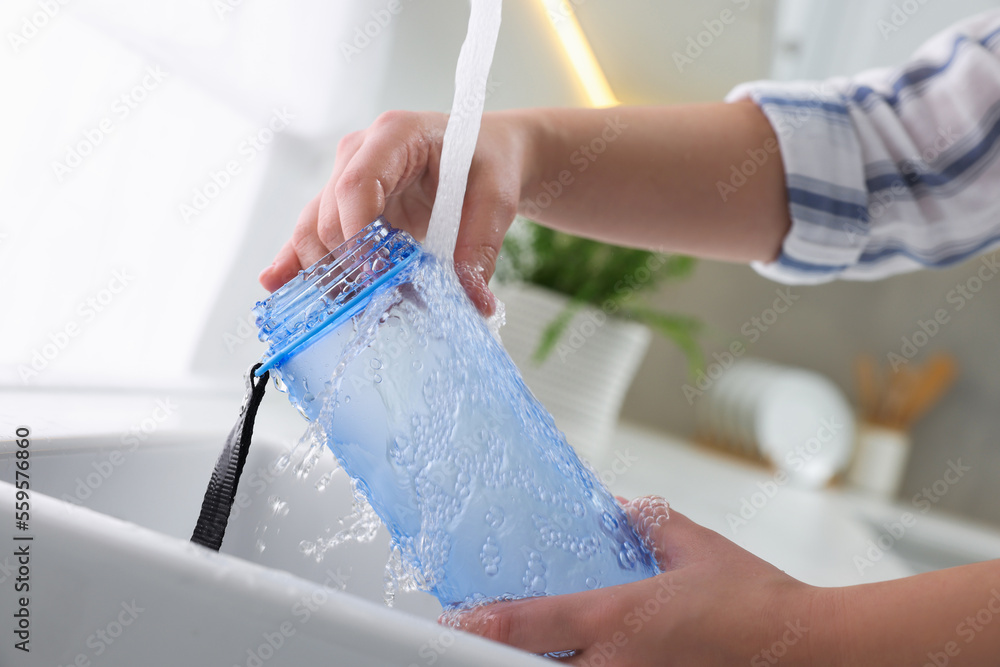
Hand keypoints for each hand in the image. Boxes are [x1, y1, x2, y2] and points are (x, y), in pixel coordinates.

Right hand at [258, 110, 531, 315]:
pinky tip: (278, 286)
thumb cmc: (489, 165)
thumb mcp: (497, 200)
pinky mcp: (344, 209)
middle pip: (330, 213)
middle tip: (374, 303)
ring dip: (326, 272)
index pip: (357, 184)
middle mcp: (360, 154)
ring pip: (314, 229)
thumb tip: (473, 302)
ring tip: (345, 310)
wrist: (486, 156)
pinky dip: (298, 263)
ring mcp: (345, 181)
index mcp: (395, 136)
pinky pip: (313, 236)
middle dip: (345, 263)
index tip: (375, 275)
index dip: (358, 234)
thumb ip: (481, 248)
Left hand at [448, 497, 828, 665]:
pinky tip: (587, 655)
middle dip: (502, 653)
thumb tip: (620, 509)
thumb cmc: (756, 603)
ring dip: (541, 664)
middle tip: (484, 638)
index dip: (481, 622)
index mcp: (618, 618)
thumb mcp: (694, 546)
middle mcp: (615, 666)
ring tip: (529, 647)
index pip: (529, 623)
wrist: (808, 653)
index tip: (457, 620)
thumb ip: (647, 522)